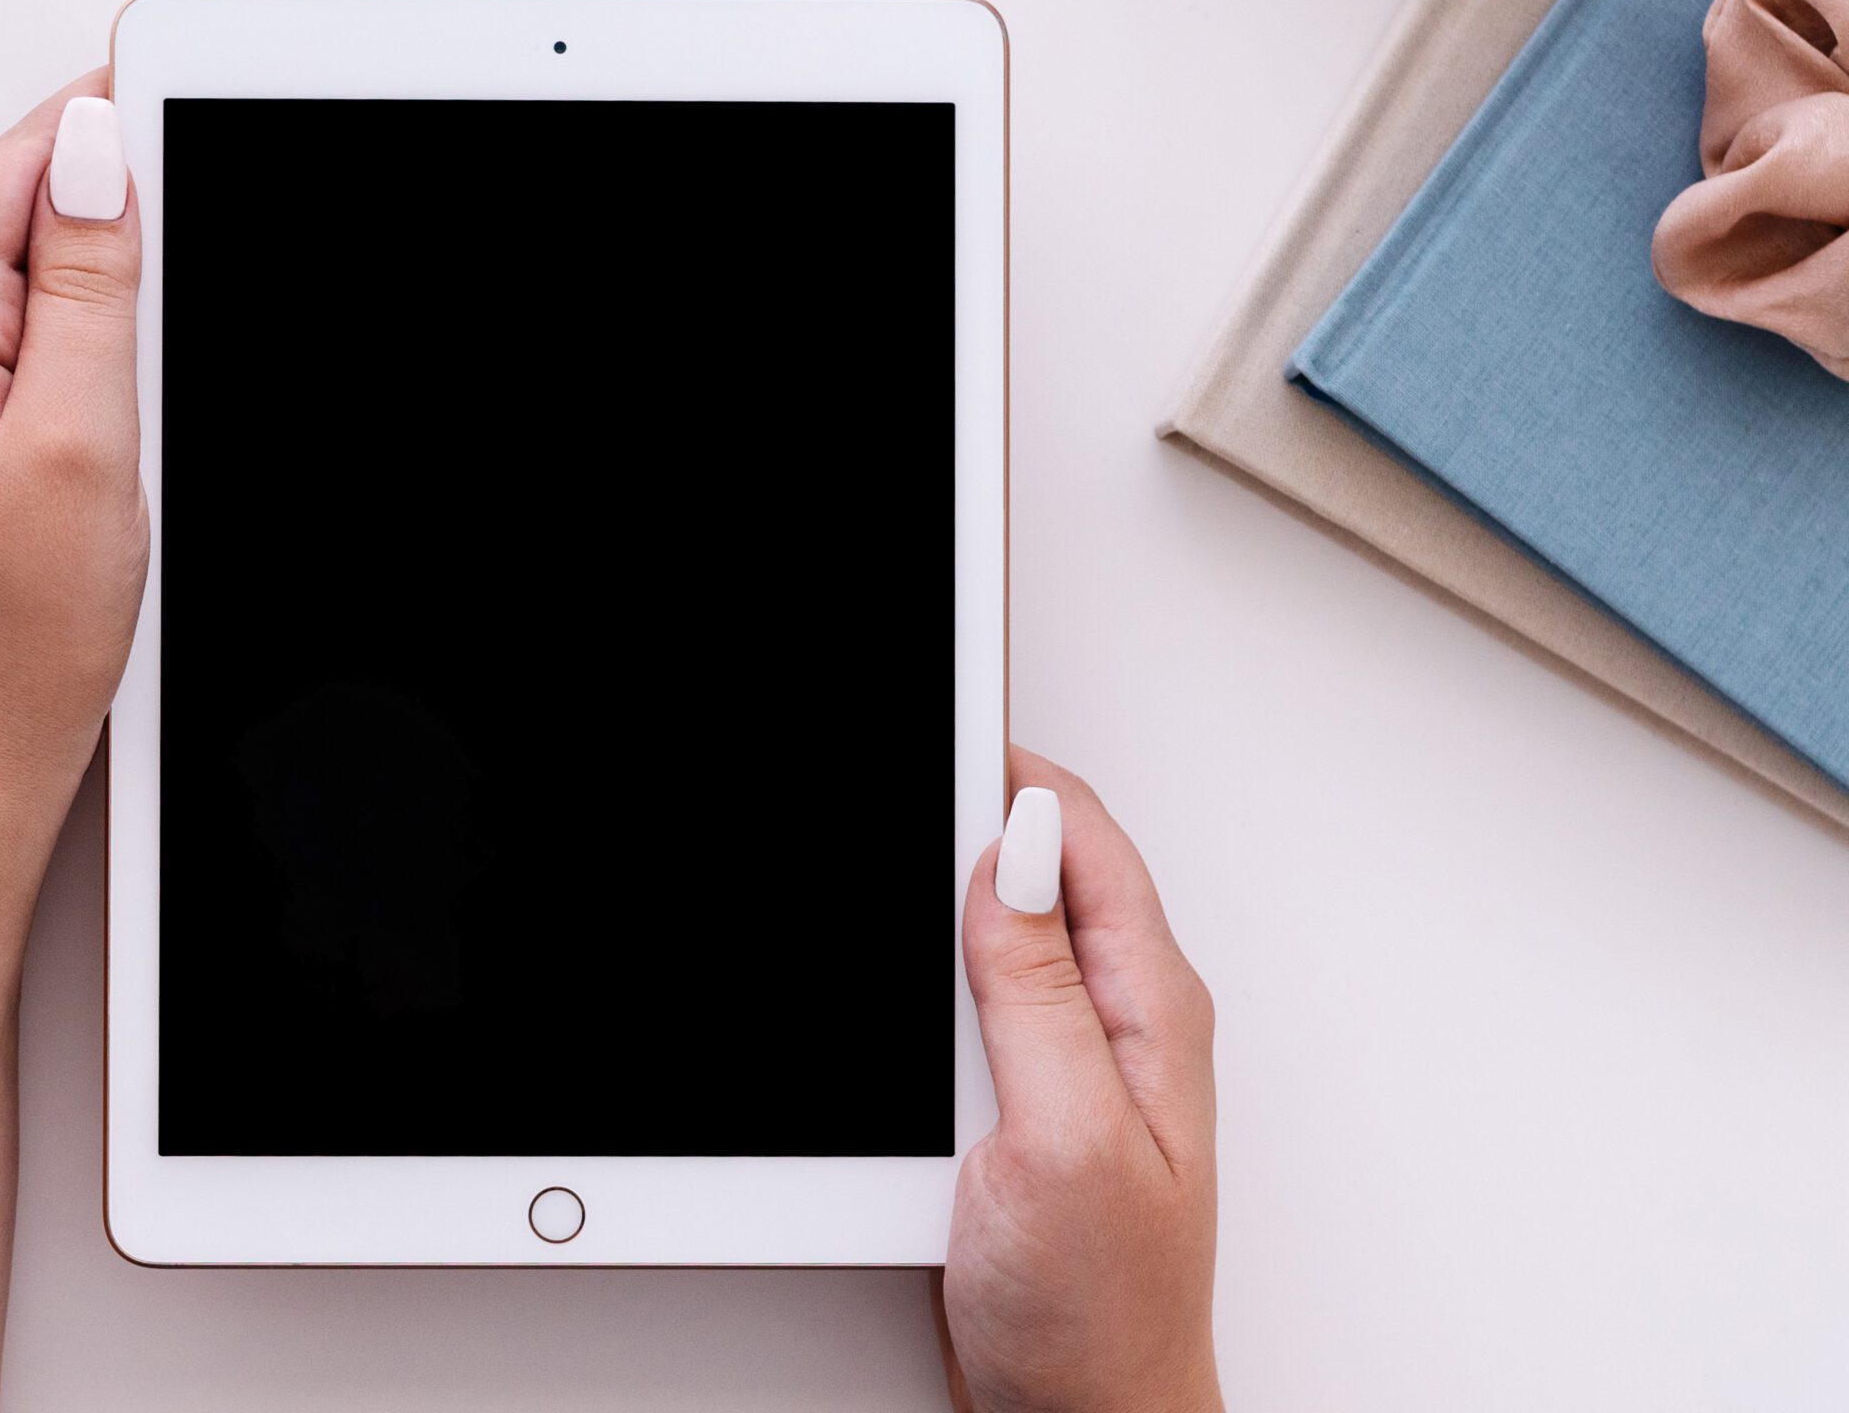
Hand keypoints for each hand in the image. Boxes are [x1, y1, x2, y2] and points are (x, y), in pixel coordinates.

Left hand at [0, 72, 146, 853]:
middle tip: (214, 159)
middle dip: (114, 178)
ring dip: (107, 252)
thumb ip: (89, 286)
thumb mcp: (81, 438)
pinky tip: (140, 352)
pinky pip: (28, 329)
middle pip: (19, 203)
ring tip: (182, 274)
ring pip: (29, 265)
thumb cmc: (12, 634)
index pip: (18, 164)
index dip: (103, 114)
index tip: (185, 76)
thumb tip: (94, 147)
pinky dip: (92, 319)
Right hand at [941, 749, 1220, 1412]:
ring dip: (948, 881)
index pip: (1082, 833)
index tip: (934, 729)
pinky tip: (900, 956)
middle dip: (971, 808)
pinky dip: (933, 953)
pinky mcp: (1026, 1094)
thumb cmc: (1099, 1317)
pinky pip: (980, 985)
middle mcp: (1122, 1018)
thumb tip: (1015, 855)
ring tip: (897, 828)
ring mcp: (1075, 1055)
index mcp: (1149, 1006)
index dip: (1005, 770)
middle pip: (1044, 860)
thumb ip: (1038, 990)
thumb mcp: (1064, 1139)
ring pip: (1005, 918)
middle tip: (901, 766)